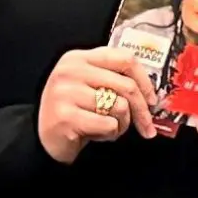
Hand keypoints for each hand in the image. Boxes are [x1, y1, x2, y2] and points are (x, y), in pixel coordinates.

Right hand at [37, 46, 152, 163]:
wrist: (44, 139)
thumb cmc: (75, 113)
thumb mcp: (91, 87)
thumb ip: (114, 80)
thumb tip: (152, 94)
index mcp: (79, 58)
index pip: (124, 58)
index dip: (145, 80)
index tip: (152, 99)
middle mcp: (70, 70)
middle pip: (127, 86)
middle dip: (142, 111)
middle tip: (147, 126)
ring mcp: (66, 92)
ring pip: (120, 107)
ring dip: (122, 124)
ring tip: (108, 128)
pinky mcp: (66, 116)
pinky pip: (108, 124)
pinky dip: (110, 134)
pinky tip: (96, 135)